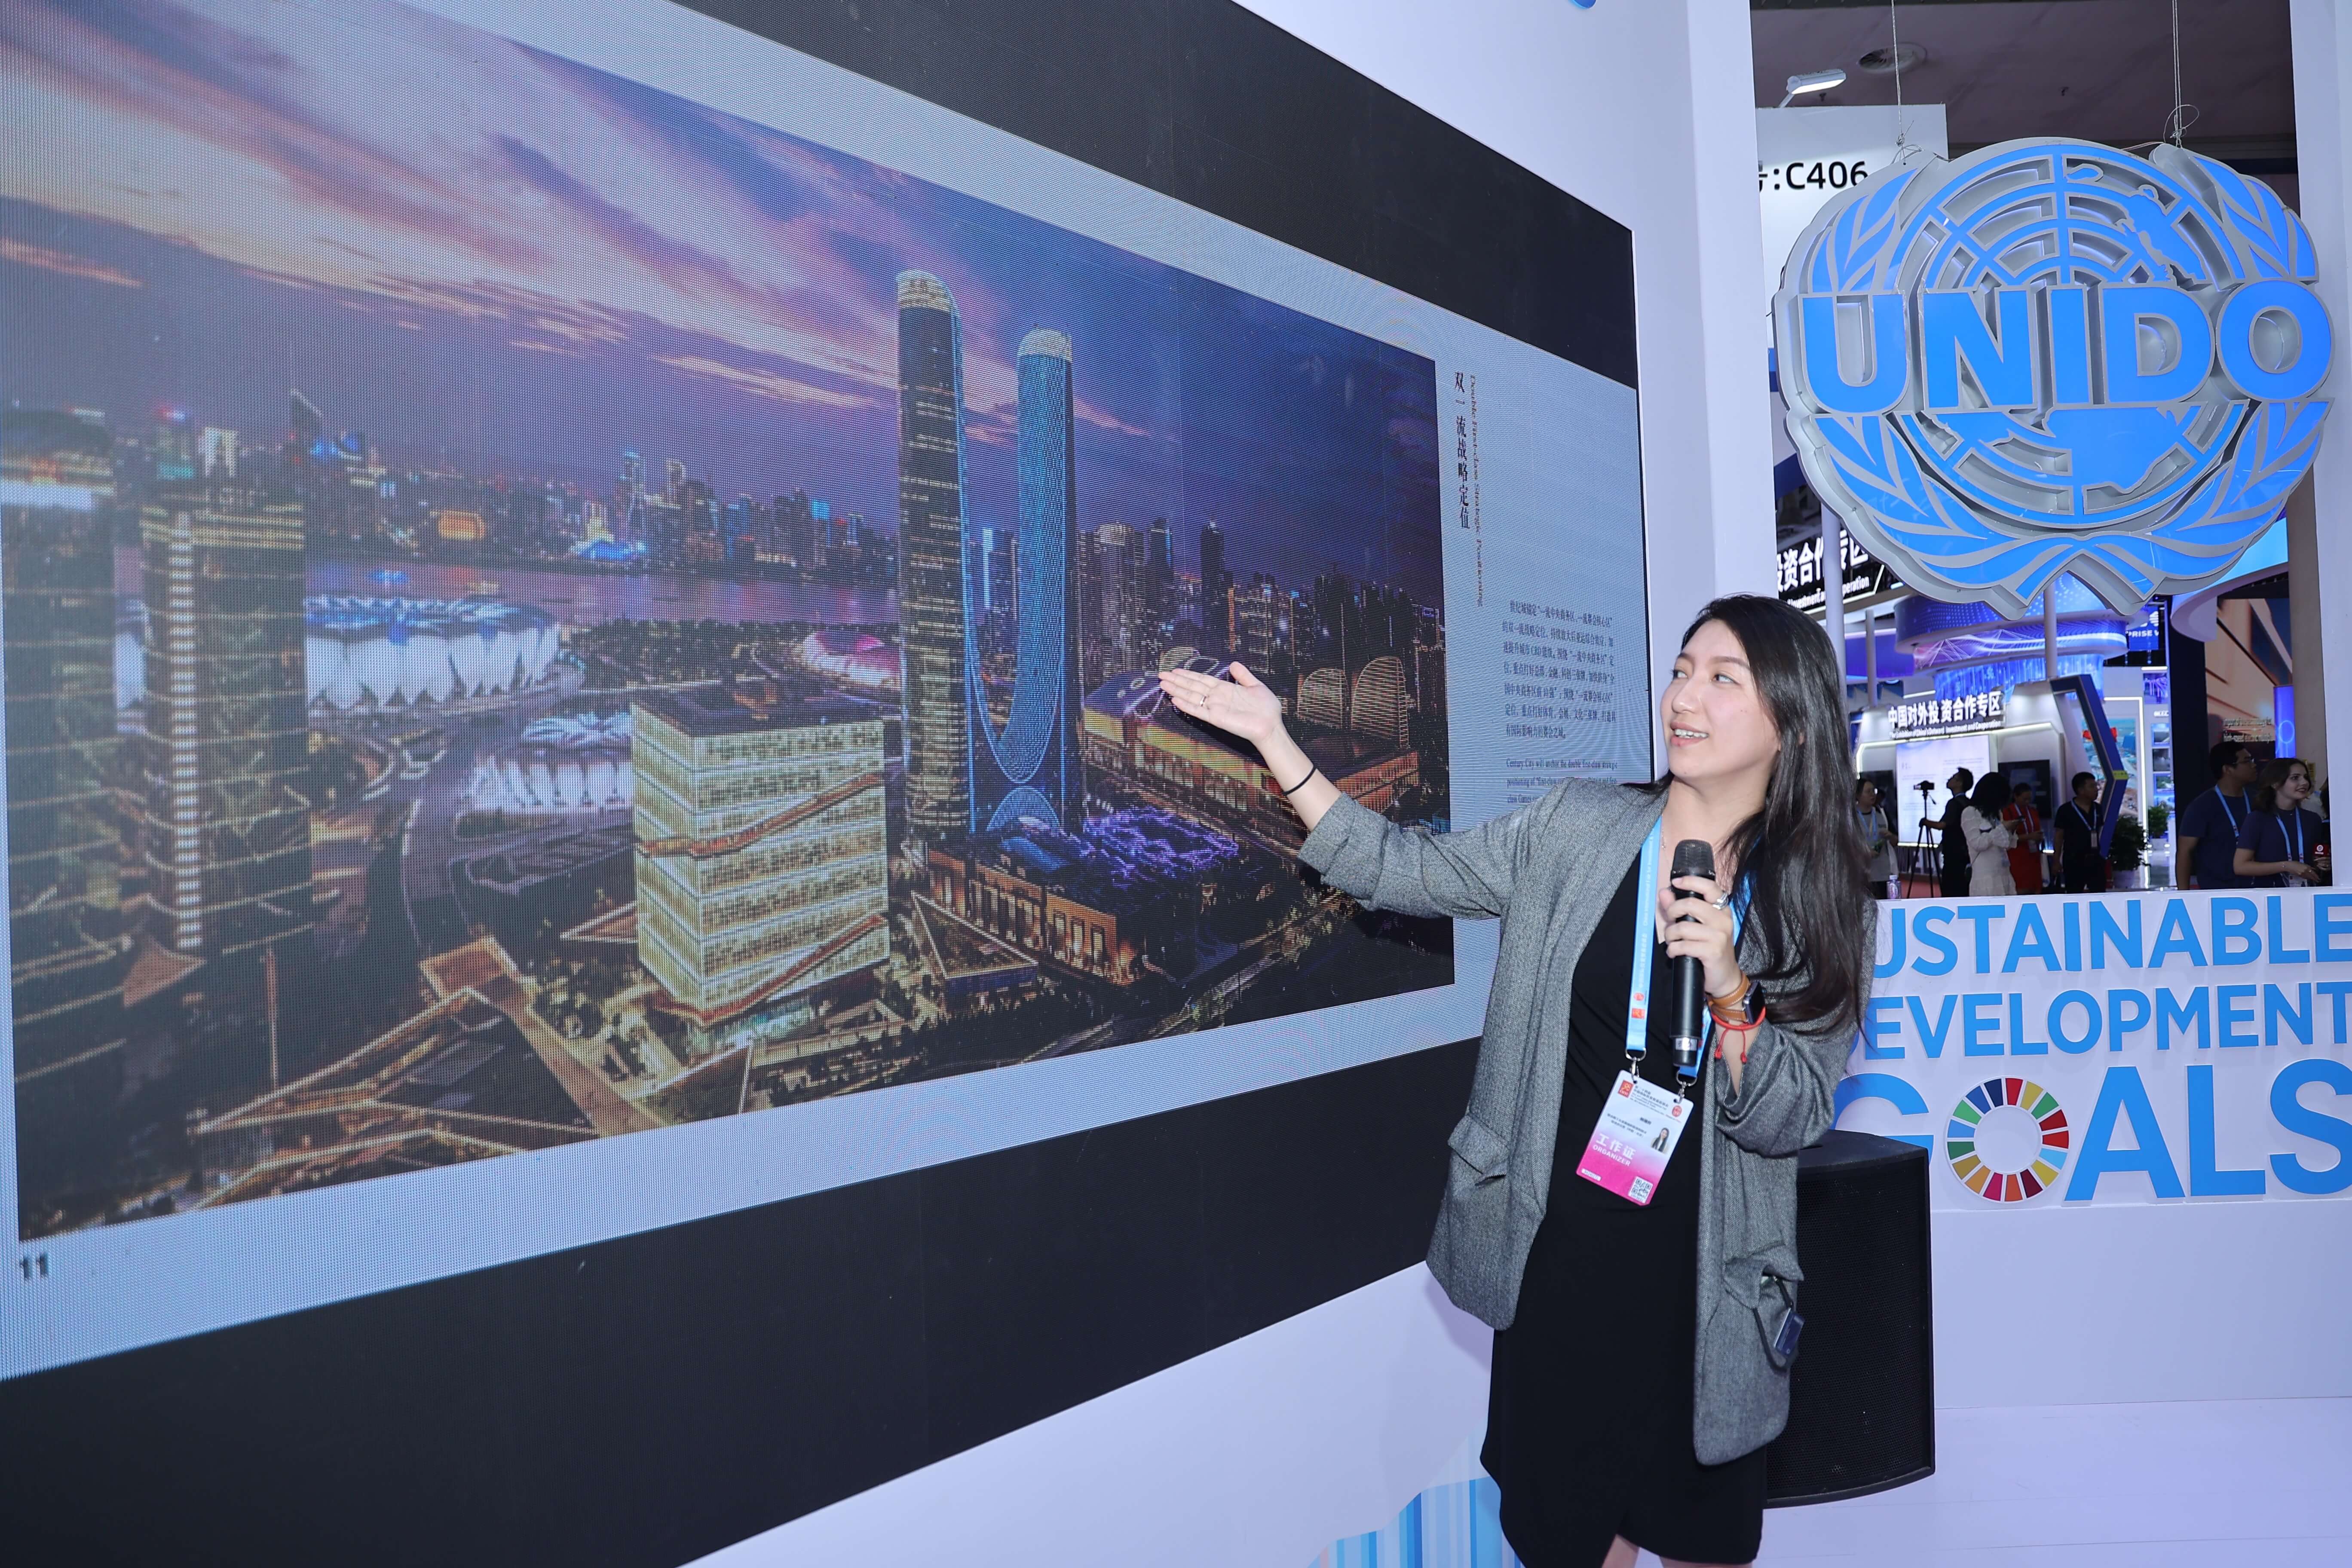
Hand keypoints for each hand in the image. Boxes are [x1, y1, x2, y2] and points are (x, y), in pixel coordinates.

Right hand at [1157, 663, 1284, 748]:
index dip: (1188, 674)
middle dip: (1177, 681)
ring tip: (1163, 684)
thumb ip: (1243, 675)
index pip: (1202, 679)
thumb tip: (1233, 663)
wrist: (1271, 725)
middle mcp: (1217, 697)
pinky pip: (1199, 711)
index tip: (1175, 670)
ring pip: (1192, 697)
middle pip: (1193, 686)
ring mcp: (1215, 708)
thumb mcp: (1255, 685)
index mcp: (1225, 688)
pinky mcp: (1216, 718)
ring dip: (1177, 690)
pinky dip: (1187, 705)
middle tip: (1161, 675)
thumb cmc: (1266, 708)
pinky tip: (1175, 700)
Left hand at [1665, 875, 1742, 1000]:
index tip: (1676, 883)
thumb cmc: (1709, 949)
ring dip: (1671, 935)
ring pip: (1683, 927)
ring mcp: (1719, 935)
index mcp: (1721, 910)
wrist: (1724, 977)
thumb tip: (1664, 892)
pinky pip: (1683, 945)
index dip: (1691, 881)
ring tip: (1673, 942)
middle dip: (1672, 912)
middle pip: (1690, 904)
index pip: (1710, 887)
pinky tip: (1675, 953)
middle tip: (1670, 923)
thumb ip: (1679, 908)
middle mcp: (1722, 920)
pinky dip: (1673, 950)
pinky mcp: (1713, 951)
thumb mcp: (1696, 926)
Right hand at [2286, 862, 2316, 883]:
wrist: (2288, 865)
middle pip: (2311, 876)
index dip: (2316, 876)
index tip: (2318, 878)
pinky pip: (2305, 877)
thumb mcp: (2303, 864)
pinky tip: (2308, 878)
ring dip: (2311, 879)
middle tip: (2317, 880)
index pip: (2313, 873)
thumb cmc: (2295, 863)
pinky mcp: (2299, 875)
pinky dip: (2307, 878)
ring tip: (2314, 880)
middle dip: (2315, 879)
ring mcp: (2302, 873)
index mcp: (2307, 867)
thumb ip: (2309, 867)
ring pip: (2308, 877)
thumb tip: (2313, 869)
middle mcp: (2305, 871)